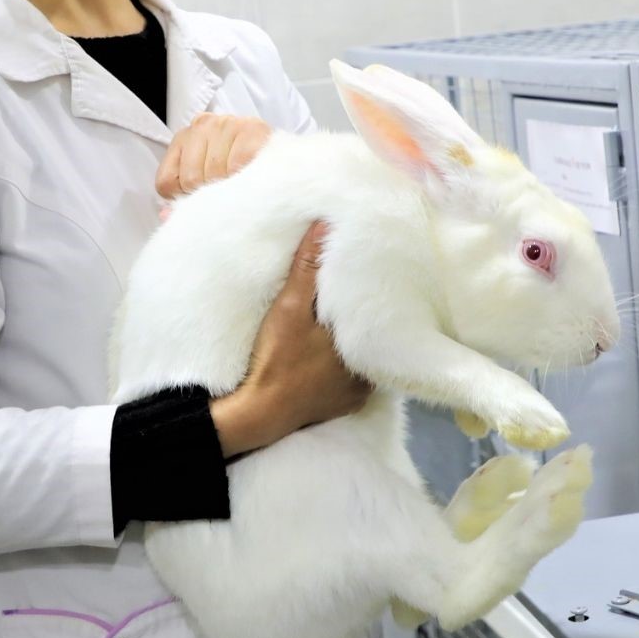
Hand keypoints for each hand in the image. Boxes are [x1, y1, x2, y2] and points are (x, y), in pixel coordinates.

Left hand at [157, 113, 272, 199]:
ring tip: (241, 184)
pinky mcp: (251, 129)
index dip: (185, 197)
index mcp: (183, 139)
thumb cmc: (237, 168)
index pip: (167, 182)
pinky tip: (251, 176)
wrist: (283, 157)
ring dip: (229, 187)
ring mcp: (226, 124)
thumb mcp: (205, 179)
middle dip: (209, 194)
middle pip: (190, 179)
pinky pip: (238, 164)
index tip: (203, 197)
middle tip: (227, 191)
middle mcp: (202, 126)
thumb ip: (183, 198)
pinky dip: (244, 178)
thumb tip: (167, 218)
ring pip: (214, 173)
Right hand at [211, 221, 370, 455]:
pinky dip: (352, 369)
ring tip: (358, 323)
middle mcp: (369, 368)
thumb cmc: (277, 357)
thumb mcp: (289, 307)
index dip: (375, 294)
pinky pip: (358, 381)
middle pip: (374, 335)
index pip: (377, 311)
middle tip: (367, 297)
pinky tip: (341, 358)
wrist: (260, 412)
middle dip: (370, 318)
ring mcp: (359, 391)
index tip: (376, 276)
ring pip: (368, 358)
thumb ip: (308, 268)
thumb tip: (325, 225)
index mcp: (361, 341)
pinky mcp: (347, 406)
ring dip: (362, 344)